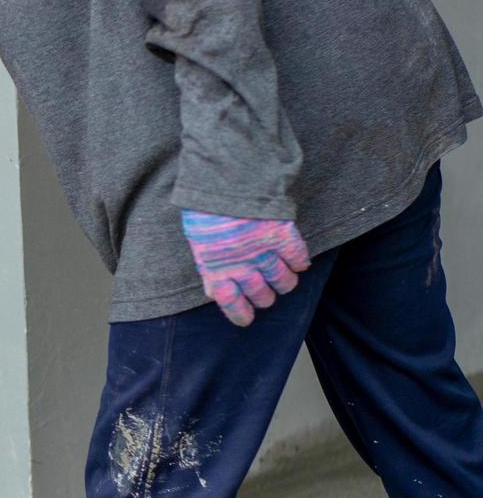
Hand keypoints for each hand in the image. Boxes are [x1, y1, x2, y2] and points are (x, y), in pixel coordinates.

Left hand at [181, 211, 310, 326]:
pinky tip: (296, 259)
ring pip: (286, 283)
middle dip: (265, 295)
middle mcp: (243, 266)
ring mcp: (265, 252)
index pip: (231, 304)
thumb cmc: (205, 209)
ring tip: (281, 273)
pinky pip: (299, 260)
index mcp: (217, 268)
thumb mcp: (198, 242)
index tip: (247, 318)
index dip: (241, 314)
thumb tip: (215, 291)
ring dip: (284, 281)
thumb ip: (209, 268)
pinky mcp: (283, 236)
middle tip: (264, 286)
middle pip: (264, 297)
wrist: (224, 178)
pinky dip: (300, 262)